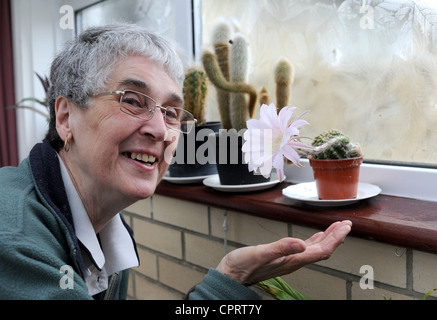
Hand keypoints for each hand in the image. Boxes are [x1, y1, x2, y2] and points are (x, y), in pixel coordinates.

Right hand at [216, 220, 351, 284]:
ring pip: (315, 249)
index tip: (345, 226)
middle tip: (346, 224)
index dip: (336, 238)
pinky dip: (315, 240)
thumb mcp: (261, 253)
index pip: (321, 250)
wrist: (232, 274)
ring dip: (328, 238)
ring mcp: (289, 259)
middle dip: (336, 236)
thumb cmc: (243, 265)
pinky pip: (305, 248)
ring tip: (337, 228)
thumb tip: (302, 243)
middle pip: (322, 249)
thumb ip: (281, 248)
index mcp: (292, 259)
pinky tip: (316, 236)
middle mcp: (294, 260)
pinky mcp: (283, 257)